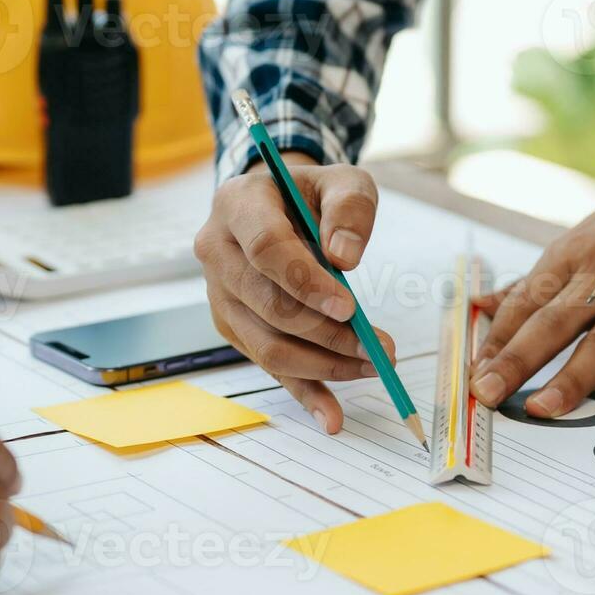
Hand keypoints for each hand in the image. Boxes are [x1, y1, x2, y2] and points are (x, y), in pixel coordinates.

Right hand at [195, 154, 394, 433]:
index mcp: (237, 205)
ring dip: (323, 364)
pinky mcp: (232, 324)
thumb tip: (344, 258)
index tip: (350, 307)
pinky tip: (331, 414)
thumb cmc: (311, 195)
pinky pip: (268, 364)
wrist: (277, 205)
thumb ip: (349, 207)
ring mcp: (219, 292)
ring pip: (266, 343)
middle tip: (379, 347)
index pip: (266, 249)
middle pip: (268, 305)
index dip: (306, 282)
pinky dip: (304, 390)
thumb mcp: (343, 180)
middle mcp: (216, 250)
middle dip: (327, 333)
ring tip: (372, 366)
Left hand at [470, 175, 594, 418]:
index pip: (526, 303)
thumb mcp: (582, 241)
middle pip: (554, 323)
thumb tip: (481, 306)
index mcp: (574, 258)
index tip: (473, 373)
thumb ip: (534, 282)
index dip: (497, 339)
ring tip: (545, 407)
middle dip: (517, 359)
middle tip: (487, 392)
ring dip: (575, 376)